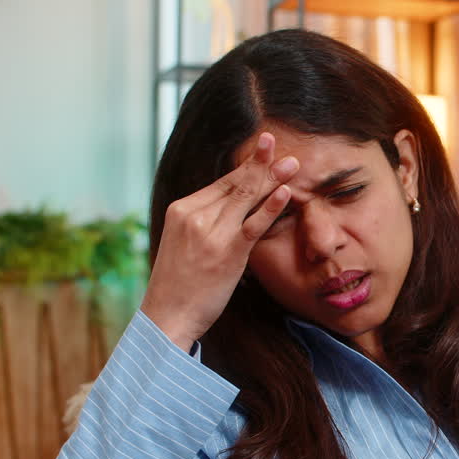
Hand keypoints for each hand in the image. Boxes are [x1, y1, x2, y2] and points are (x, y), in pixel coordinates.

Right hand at [141, 132, 299, 349]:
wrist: (167, 316)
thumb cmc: (178, 285)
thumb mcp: (183, 244)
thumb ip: (204, 223)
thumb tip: (229, 209)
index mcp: (182, 210)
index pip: (220, 184)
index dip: (244, 168)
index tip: (262, 155)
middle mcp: (194, 215)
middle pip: (234, 184)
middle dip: (259, 164)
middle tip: (276, 142)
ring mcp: (211, 232)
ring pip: (246, 198)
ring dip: (271, 178)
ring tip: (292, 162)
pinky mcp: (228, 252)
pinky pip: (254, 224)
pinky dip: (270, 206)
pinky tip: (285, 191)